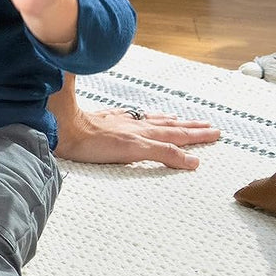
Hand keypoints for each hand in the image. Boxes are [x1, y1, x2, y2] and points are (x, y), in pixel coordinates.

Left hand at [55, 104, 220, 169]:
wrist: (61, 127)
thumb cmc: (89, 142)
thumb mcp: (131, 150)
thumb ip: (161, 153)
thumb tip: (191, 160)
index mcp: (142, 133)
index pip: (175, 135)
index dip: (196, 136)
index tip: (214, 132)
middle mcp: (134, 126)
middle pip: (168, 127)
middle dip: (190, 128)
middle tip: (210, 127)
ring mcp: (120, 122)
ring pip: (152, 120)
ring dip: (171, 121)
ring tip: (184, 120)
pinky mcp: (105, 121)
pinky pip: (131, 117)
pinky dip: (144, 117)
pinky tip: (143, 115)